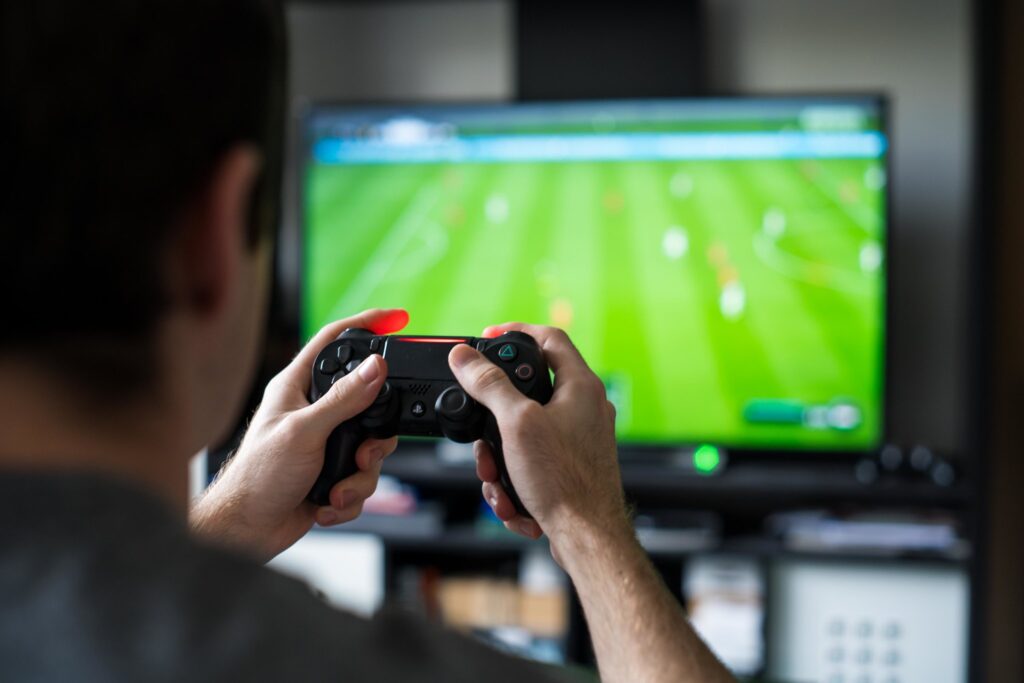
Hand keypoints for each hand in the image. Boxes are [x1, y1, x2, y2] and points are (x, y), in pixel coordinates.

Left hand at [190, 308, 408, 560]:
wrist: (248, 531)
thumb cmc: (257, 477)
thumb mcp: (304, 432)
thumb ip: (343, 400)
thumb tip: (375, 368)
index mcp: (297, 387)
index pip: (335, 341)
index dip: (367, 325)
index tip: (397, 318)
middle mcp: (314, 412)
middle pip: (369, 404)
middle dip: (374, 438)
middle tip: (363, 453)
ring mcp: (324, 443)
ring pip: (371, 448)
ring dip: (359, 477)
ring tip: (337, 488)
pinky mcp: (332, 473)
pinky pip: (363, 478)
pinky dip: (350, 495)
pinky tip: (328, 501)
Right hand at [448, 323, 628, 550]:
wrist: (587, 537)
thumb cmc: (564, 480)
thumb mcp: (516, 424)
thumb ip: (489, 385)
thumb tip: (465, 356)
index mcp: (580, 386)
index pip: (549, 338)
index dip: (515, 332)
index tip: (487, 339)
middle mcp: (585, 408)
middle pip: (527, 393)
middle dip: (494, 419)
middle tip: (483, 436)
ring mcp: (579, 439)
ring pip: (523, 435)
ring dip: (500, 459)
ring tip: (497, 480)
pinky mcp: (570, 467)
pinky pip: (531, 462)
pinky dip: (514, 481)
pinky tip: (513, 501)